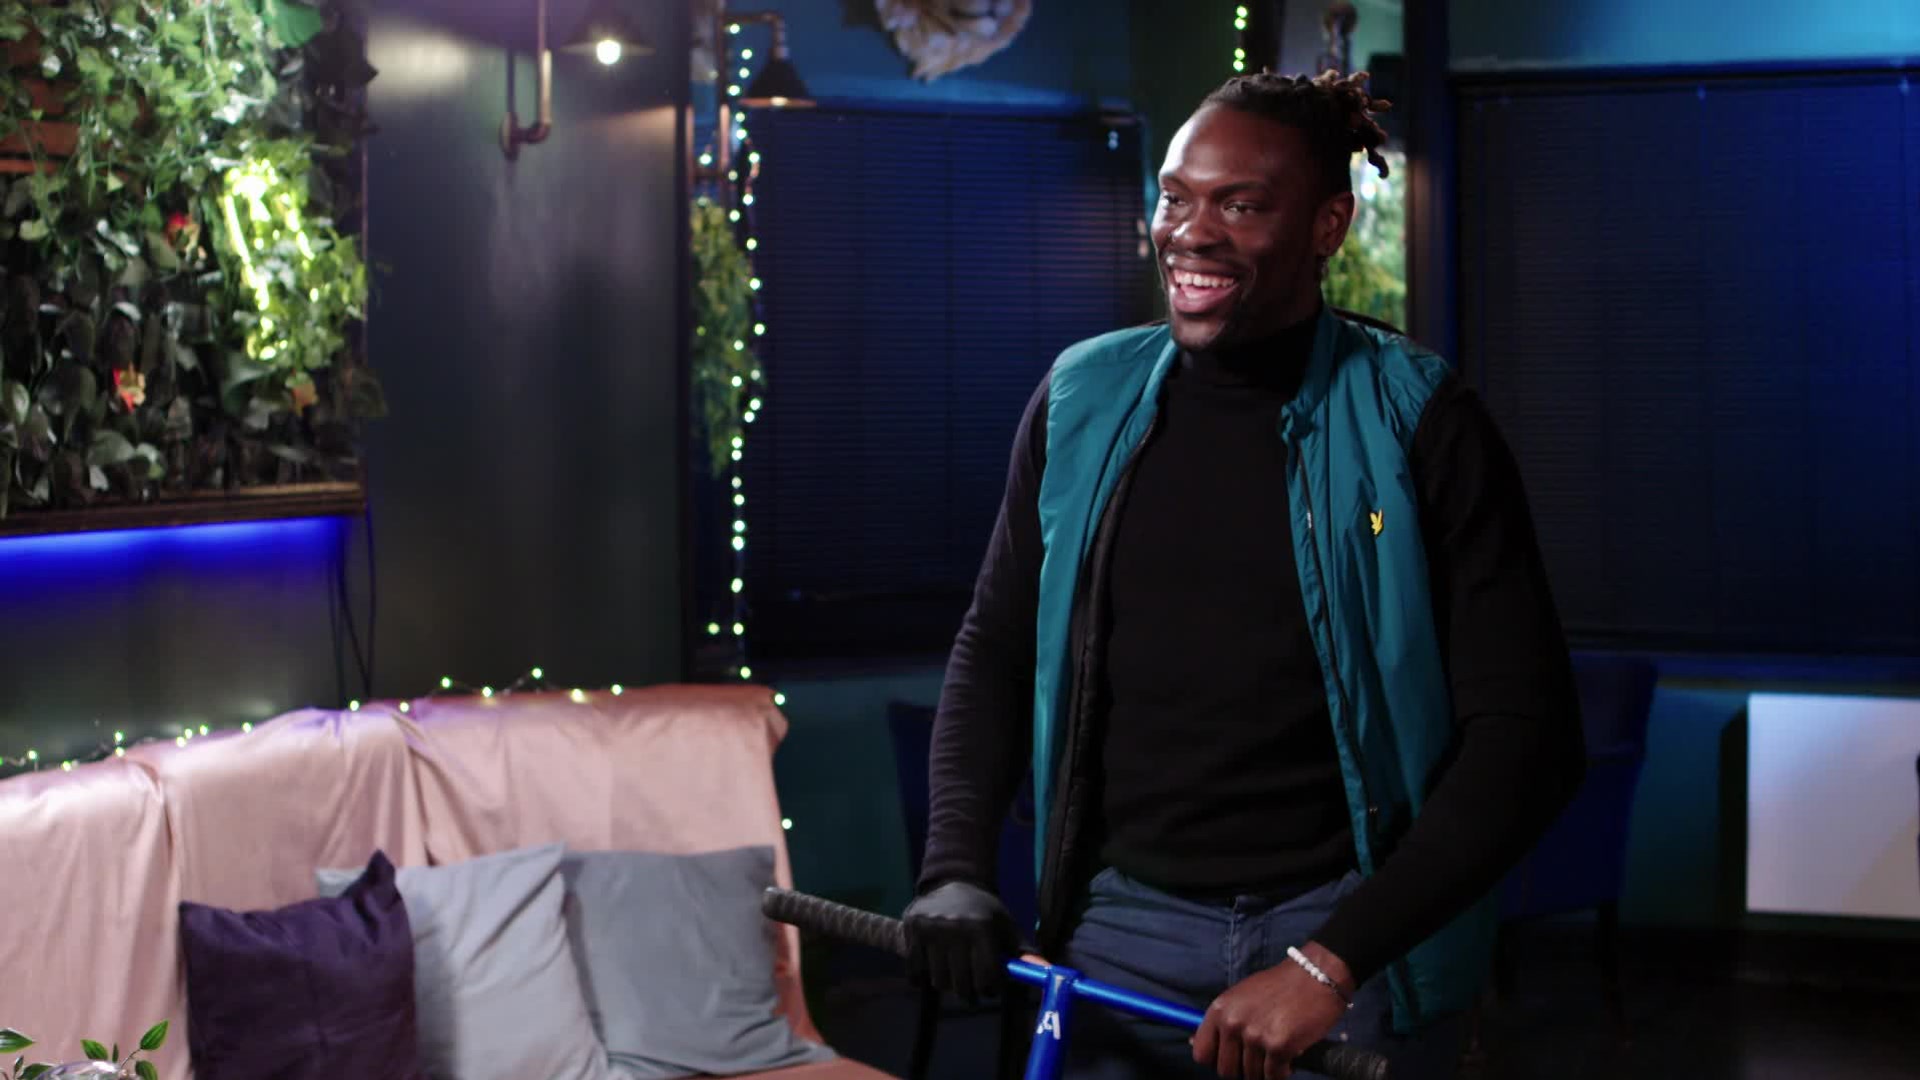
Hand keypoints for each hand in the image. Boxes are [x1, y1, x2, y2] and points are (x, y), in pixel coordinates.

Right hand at [902, 879, 1016, 1002]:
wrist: (954, 881)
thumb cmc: (986, 911)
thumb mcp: (1007, 926)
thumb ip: (1023, 952)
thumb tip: (1046, 969)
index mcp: (981, 927)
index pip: (987, 976)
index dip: (991, 988)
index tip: (991, 988)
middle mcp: (955, 927)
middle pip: (962, 984)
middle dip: (970, 992)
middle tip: (972, 990)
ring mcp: (930, 928)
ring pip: (939, 981)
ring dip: (948, 985)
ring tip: (954, 975)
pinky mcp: (911, 930)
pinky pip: (915, 972)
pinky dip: (922, 979)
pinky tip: (933, 971)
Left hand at [1191, 943, 1353, 1078]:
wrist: (1316, 975)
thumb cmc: (1281, 986)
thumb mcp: (1241, 996)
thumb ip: (1223, 1020)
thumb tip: (1195, 1044)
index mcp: (1220, 1009)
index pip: (1201, 1053)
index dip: (1217, 1061)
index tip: (1233, 1059)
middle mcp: (1233, 1023)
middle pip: (1226, 1071)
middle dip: (1243, 1070)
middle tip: (1260, 1060)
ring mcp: (1255, 1035)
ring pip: (1251, 1076)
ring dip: (1265, 1071)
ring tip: (1277, 1055)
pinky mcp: (1279, 1046)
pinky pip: (1274, 1077)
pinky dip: (1282, 1074)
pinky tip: (1289, 1060)